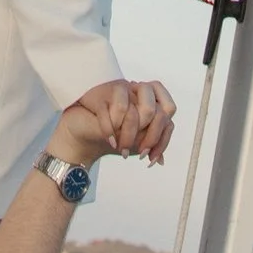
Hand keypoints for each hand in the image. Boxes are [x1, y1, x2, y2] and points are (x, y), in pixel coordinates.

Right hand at [54, 77, 176, 166]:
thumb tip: (161, 161)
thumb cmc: (113, 131)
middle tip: (139, 152)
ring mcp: (117, 91)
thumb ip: (149, 144)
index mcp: (149, 97)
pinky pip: (110, 114)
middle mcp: (136, 90)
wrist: (83, 126)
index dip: (162, 136)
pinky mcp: (99, 95)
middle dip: (148, 137)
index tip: (151, 157)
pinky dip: (111, 132)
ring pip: (130, 114)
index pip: (169, 109)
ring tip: (122, 149)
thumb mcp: (134, 137)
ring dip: (127, 137)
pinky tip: (111, 142)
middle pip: (153, 111)